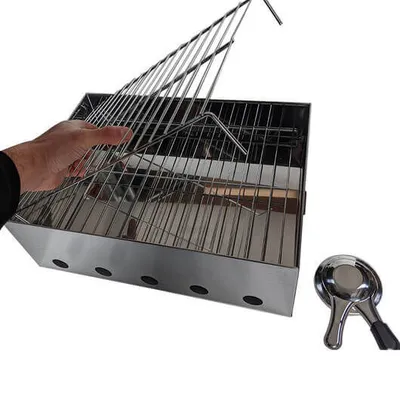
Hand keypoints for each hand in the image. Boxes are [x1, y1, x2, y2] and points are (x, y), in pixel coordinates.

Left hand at [3, 120, 130, 192]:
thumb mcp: (84, 139)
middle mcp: (69, 139)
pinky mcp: (63, 166)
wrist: (35, 168)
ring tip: (81, 164)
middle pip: (91, 145)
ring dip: (86, 163)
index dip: (105, 136)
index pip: (95, 129)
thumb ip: (106, 136)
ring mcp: (66, 153)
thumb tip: (125, 132)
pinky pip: (77, 169)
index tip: (116, 141)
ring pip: (85, 158)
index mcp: (73, 128)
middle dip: (94, 153)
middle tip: (97, 155)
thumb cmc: (52, 150)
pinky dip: (79, 171)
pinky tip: (77, 171)